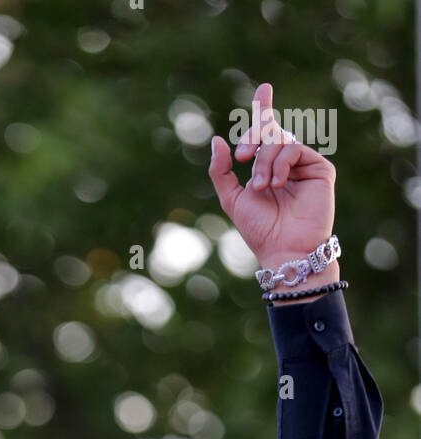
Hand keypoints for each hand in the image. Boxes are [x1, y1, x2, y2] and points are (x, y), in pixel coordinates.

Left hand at [209, 81, 335, 271]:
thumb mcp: (231, 198)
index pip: (266, 133)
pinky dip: (281, 163)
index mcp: (267, 168)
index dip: (264, 109)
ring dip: (264, 161)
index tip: (265, 88)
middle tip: (242, 156)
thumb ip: (221, 171)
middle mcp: (286, 163)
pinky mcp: (320, 169)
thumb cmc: (260, 230)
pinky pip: (295, 149)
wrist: (284, 249)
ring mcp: (304, 165)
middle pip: (270, 131)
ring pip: (280, 141)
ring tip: (261, 186)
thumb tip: (218, 139)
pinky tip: (276, 183)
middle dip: (253, 138)